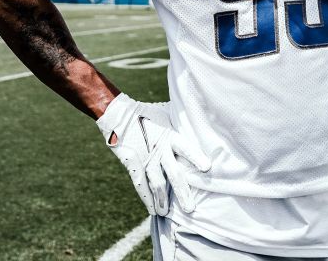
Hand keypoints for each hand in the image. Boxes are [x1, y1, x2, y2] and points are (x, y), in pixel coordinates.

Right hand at [95, 93, 210, 215]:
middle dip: (182, 192)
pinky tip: (152, 210)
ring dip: (162, 200)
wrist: (119, 114)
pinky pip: (141, 185)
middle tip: (190, 208)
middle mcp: (159, 150)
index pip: (185, 147)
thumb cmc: (148, 113)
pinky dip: (147, 198)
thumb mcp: (167, 113)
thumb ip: (182, 119)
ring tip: (168, 214)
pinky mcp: (133, 165)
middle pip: (173, 173)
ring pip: (156, 183)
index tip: (207, 168)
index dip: (195, 157)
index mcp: (170, 136)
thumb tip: (201, 113)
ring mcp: (146, 159)